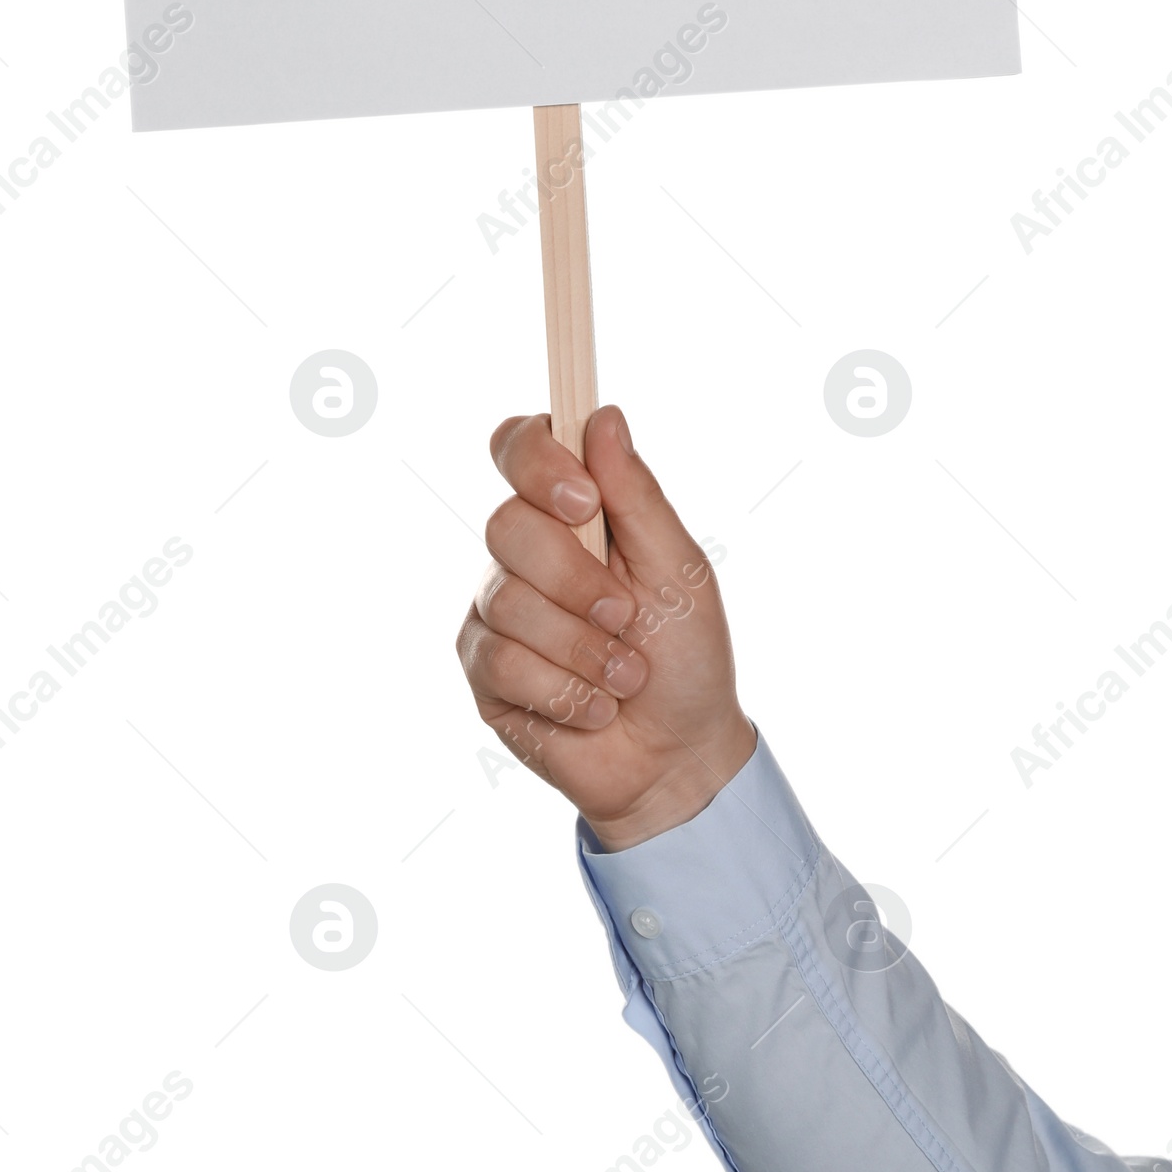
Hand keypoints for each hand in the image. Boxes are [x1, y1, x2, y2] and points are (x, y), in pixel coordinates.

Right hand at [456, 405, 754, 848]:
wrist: (676, 755)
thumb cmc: (687, 654)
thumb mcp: (681, 569)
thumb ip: (637, 495)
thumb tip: (603, 416)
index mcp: (575, 511)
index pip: (521, 446)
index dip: (539, 462)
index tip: (585, 500)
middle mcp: (526, 550)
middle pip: (508, 523)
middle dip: (577, 580)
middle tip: (626, 616)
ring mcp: (497, 609)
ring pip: (506, 598)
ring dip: (582, 647)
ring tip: (624, 675)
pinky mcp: (484, 669)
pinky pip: (501, 660)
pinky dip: (563, 690)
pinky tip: (593, 706)